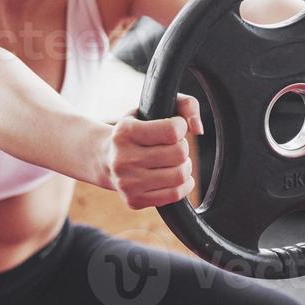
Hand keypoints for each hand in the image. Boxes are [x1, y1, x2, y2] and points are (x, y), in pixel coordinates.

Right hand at [103, 93, 203, 209]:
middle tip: (173, 146)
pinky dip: (184, 185)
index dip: (180, 126)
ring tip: (174, 161)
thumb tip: (198, 129)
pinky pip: (174, 195)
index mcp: (125, 132)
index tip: (173, 127)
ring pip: (180, 175)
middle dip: (182, 148)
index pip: (172, 131)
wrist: (106, 159)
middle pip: (179, 154)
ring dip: (184, 166)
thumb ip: (185, 104)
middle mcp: (123, 159)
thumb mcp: (153, 106)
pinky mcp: (134, 200)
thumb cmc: (138, 129)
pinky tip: (175, 176)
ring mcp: (127, 183)